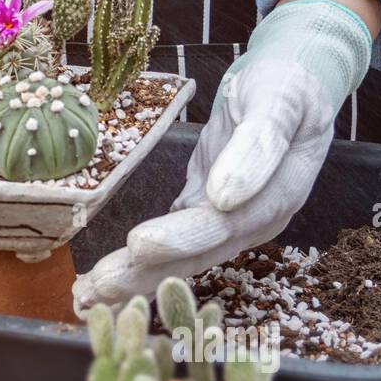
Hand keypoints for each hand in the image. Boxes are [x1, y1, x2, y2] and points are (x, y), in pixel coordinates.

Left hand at [72, 0, 374, 315]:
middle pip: (196, 253)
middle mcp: (251, 221)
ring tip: (87, 297)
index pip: (222, 226)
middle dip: (145, 273)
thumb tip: (227, 195)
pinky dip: (141, 263)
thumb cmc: (288, 85)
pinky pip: (172, 242)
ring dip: (136, 277)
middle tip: (96, 288)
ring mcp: (227, 220)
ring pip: (180, 256)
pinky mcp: (204, 211)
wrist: (293, 83)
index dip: (181, 239)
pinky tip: (106, 282)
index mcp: (275, 198)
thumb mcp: (279, 101)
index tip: (139, 245)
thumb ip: (260, 143)